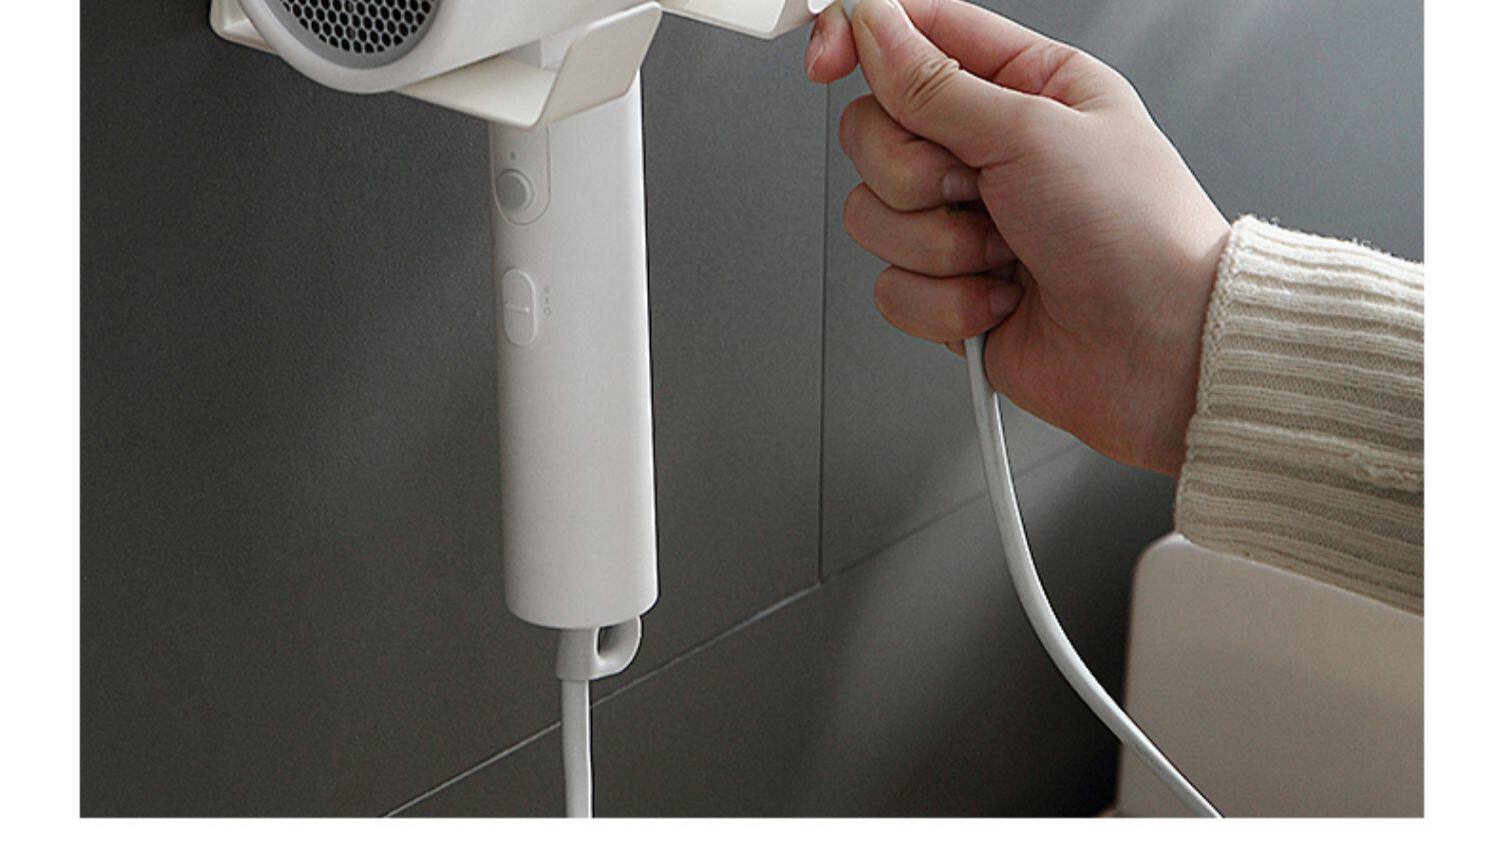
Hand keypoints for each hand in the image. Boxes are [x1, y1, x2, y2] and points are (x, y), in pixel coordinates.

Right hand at [806, 0, 1229, 474]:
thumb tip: (875, 26)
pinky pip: (890, 287)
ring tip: (1005, 252)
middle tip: (975, 187)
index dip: (860, 41)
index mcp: (1024, 86)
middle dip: (914, 172)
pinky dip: (946, 302)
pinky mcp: (950, 292)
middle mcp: (989, 151)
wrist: (1160, 352)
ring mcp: (965, 224)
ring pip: (872, 214)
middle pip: (873, 132)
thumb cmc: (1137, 235)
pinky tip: (1002, 298)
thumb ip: (935, 83)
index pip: (915, 36)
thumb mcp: (1034, 131)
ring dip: (938, 245)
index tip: (826, 60)